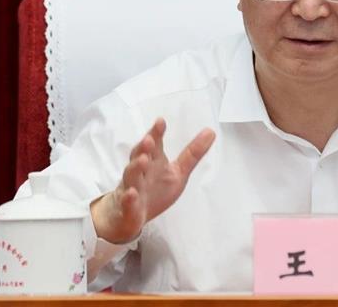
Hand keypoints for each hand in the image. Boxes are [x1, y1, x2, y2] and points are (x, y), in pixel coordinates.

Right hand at [90, 118, 214, 243]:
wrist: (129, 216)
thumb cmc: (155, 190)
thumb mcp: (178, 172)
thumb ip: (192, 154)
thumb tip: (211, 132)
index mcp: (153, 162)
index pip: (154, 145)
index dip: (156, 133)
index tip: (161, 121)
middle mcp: (140, 172)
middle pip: (139, 156)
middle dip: (143, 147)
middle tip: (150, 139)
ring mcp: (132, 189)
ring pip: (131, 177)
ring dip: (135, 168)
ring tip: (143, 160)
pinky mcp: (128, 209)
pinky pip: (127, 203)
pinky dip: (128, 198)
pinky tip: (131, 193)